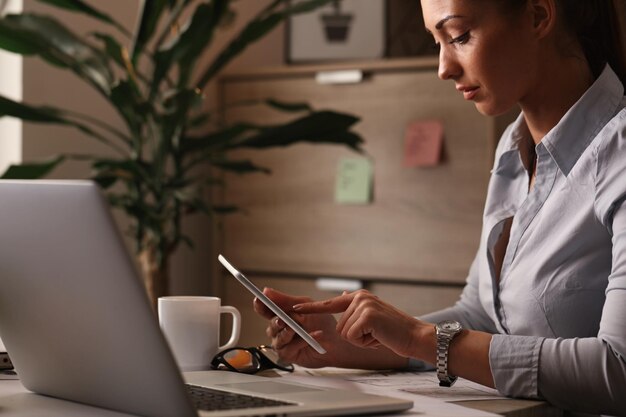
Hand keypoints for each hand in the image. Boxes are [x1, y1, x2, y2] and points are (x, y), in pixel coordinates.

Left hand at [293, 290, 430, 358]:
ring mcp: (363, 305)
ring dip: (360, 340)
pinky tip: (378, 337)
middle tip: (374, 334)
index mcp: (358, 297)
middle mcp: (359, 297)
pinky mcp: (367, 316)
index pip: (329, 303)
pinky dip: (364, 342)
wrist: (413, 336)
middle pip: (338, 326)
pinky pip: (352, 337)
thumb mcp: (371, 316)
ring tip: (377, 334)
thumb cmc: (392, 331)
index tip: (294, 309)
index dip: (310, 308)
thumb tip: (342, 296)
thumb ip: (355, 309)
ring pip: (344, 333)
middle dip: (354, 337)